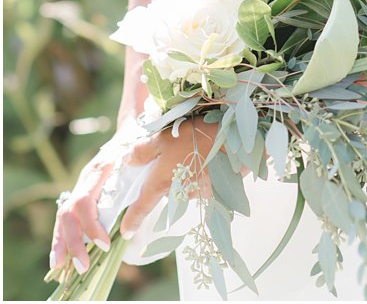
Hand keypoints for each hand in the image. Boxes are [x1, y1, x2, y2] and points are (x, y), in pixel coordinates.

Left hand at [50, 117, 216, 275]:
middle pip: (164, 192)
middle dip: (166, 179)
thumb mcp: (163, 138)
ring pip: (183, 188)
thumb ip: (142, 151)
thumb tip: (126, 162)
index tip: (126, 233)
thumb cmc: (196, 137)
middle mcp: (177, 194)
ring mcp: (196, 194)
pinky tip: (209, 159)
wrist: (235, 141)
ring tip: (194, 154)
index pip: (141, 208)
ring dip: (184, 176)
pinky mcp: (214, 191)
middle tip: (175, 157)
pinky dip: (201, 176)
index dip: (132, 221)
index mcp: (160, 183)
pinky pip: (201, 186)